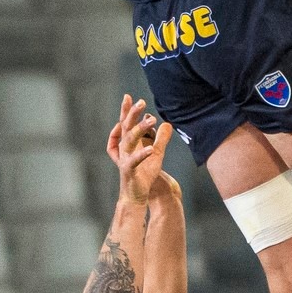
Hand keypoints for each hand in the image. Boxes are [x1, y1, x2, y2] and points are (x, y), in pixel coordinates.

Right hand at [106, 94, 173, 208]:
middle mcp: (123, 149)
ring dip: (139, 129)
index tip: (128, 96)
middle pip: (125, 128)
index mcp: (128, 144)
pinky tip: (150, 148)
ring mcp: (124, 159)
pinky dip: (141, 154)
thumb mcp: (156, 154)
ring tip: (151, 119)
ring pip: (129, 141)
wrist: (136, 196)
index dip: (126, 110)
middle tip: (142, 102)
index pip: (126, 123)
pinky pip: (133, 161)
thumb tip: (167, 123)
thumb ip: (161, 139)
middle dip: (132, 114)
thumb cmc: (144, 174)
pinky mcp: (128, 171)